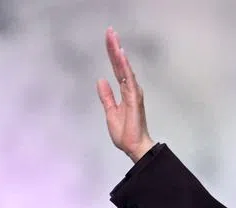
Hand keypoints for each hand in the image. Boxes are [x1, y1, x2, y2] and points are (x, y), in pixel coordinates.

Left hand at [97, 27, 154, 162]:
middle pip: (121, 64)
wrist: (133, 147)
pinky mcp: (134, 98)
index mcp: (124, 91)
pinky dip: (125, 67)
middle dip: (114, 47)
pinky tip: (121, 55)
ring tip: (113, 38)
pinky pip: (129, 79)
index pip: (117, 69)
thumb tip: (101, 80)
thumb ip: (106, 96)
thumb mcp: (110, 112)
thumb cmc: (125, 132)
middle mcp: (130, 88)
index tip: (109, 39)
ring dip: (118, 53)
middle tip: (110, 31)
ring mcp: (133, 92)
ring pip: (124, 68)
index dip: (112, 54)